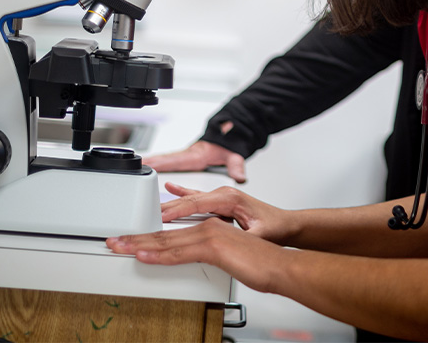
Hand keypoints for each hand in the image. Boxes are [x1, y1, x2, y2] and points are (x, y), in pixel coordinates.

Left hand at [106, 218, 282, 293]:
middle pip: (164, 235)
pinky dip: (158, 255)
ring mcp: (210, 233)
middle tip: (114, 241)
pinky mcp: (213, 245)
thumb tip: (195, 259)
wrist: (278, 264)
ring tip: (119, 246)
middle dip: (136, 238)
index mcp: (210, 227)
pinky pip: (179, 252)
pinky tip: (143, 255)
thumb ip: (210, 254)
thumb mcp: (228, 258)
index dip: (148, 237)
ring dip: (139, 244)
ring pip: (167, 241)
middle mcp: (208, 225)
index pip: (172, 233)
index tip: (129, 240)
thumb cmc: (258, 262)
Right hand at [143, 140, 246, 182]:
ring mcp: (184, 157)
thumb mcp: (233, 156)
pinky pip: (167, 163)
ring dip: (150, 163)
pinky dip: (156, 164)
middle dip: (150, 163)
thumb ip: (236, 166)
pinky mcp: (184, 160)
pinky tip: (148, 167)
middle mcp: (187, 156)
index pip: (176, 160)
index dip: (162, 164)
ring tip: (134, 169)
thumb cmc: (227, 147)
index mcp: (196, 156)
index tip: (148, 164)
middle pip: (165, 160)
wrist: (227, 138)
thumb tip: (240, 176)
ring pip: (164, 160)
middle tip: (134, 168)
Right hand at [158, 181, 294, 244]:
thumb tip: (231, 240)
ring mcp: (221, 197)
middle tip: (141, 218)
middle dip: (164, 210)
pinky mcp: (221, 202)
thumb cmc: (275, 227)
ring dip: (169, 205)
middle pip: (187, 201)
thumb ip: (243, 236)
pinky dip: (182, 194)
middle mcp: (224, 194)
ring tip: (147, 209)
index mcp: (230, 199)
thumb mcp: (259, 235)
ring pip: (189, 200)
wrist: (286, 224)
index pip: (196, 204)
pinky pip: (196, 197)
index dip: (175, 212)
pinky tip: (171, 188)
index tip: (157, 219)